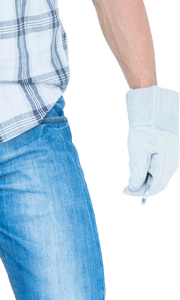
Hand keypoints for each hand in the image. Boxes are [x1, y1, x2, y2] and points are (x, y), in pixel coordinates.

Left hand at [122, 85, 179, 205]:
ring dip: (145, 177)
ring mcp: (173, 155)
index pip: (155, 187)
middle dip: (142, 185)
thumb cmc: (145, 128)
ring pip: (159, 173)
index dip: (140, 192)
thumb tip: (134, 188)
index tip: (126, 191)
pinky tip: (140, 164)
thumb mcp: (137, 151)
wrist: (154, 107)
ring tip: (132, 174)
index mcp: (167, 164)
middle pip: (158, 181)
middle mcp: (173, 161)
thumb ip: (137, 173)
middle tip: (126, 186)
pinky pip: (160, 164)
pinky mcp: (169, 148)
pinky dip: (149, 168)